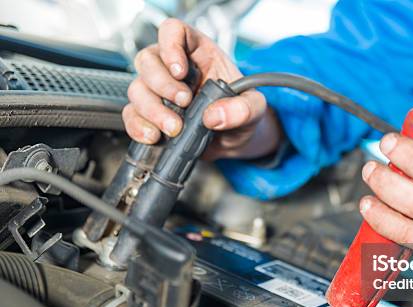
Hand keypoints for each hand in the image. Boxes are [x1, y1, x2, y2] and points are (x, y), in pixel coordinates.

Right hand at [123, 18, 283, 159]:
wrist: (235, 142)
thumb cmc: (241, 114)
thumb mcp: (254, 109)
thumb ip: (242, 109)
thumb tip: (214, 115)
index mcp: (198, 53)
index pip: (174, 31)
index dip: (171, 45)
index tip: (181, 71)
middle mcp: (173, 69)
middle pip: (148, 60)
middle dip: (162, 84)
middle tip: (184, 102)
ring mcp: (159, 92)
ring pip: (137, 89)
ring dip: (152, 110)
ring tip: (174, 127)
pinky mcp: (151, 116)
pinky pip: (131, 116)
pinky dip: (138, 127)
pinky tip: (154, 136)